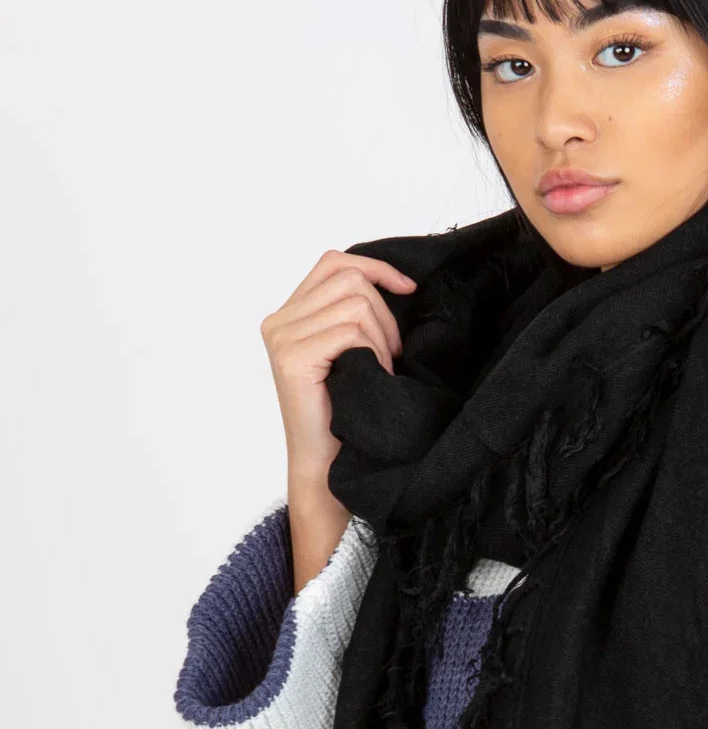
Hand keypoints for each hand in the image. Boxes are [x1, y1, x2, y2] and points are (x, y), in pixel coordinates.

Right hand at [259, 249, 415, 590]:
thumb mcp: (353, 352)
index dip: (375, 267)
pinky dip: (373, 351)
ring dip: (382, 337)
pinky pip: (350, 330)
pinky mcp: (293, 357)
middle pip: (348, 278)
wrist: (328, 465)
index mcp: (288, 314)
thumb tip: (397, 280)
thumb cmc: (347, 413)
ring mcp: (281, 338)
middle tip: (392, 354)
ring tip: (380, 368)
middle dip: (385, 313)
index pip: (333, 262)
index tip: (407, 289)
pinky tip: (372, 374)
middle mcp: (278, 321)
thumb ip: (354, 313)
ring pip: (354, 303)